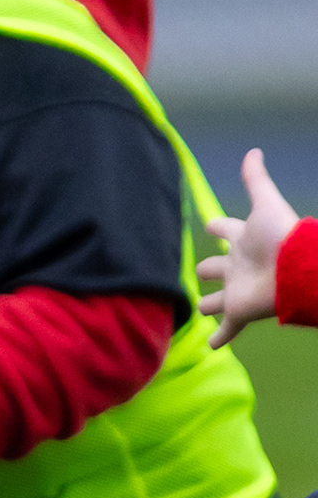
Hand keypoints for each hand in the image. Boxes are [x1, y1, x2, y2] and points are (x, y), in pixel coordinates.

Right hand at [201, 149, 296, 349]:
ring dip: (210, 305)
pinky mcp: (239, 312)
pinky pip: (228, 329)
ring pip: (217, 300)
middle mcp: (237, 265)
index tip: (210, 224)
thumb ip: (256, 180)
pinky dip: (220, 338)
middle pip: (216, 266)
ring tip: (202, 309)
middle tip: (201, 271)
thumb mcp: (265, 203)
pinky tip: (211, 347)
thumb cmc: (279, 236)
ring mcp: (236, 290)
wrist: (295, 269)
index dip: (218, 226)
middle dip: (208, 268)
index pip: (226, 230)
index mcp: (242, 239)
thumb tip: (254, 151)